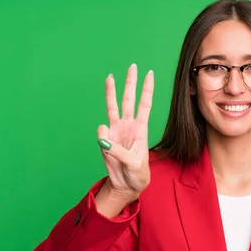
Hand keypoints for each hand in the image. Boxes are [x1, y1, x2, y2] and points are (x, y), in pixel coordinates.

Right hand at [97, 64, 153, 202]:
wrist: (127, 185)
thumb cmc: (137, 174)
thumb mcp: (134, 164)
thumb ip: (119, 151)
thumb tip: (103, 137)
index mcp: (141, 129)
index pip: (145, 105)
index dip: (147, 90)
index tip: (149, 74)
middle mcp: (128, 126)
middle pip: (129, 100)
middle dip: (130, 83)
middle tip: (132, 66)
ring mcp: (116, 131)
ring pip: (112, 107)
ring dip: (111, 92)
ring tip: (110, 76)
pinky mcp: (106, 140)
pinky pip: (101, 133)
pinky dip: (103, 137)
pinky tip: (107, 146)